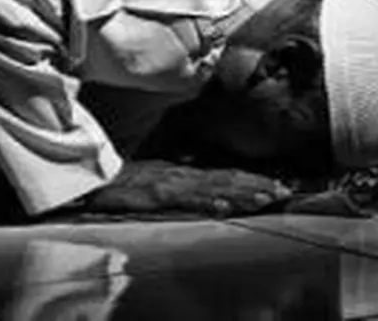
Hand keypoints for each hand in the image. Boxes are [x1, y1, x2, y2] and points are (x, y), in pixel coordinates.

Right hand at [80, 160, 292, 217]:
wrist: (94, 181)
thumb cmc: (125, 182)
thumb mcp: (158, 180)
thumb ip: (182, 182)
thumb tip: (209, 190)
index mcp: (184, 172)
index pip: (224, 174)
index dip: (252, 179)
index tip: (276, 184)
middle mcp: (182, 174)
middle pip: (226, 178)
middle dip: (256, 185)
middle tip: (283, 191)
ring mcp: (171, 184)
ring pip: (213, 186)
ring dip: (242, 192)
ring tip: (266, 197)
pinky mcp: (157, 194)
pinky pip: (186, 198)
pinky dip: (207, 200)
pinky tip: (225, 205)